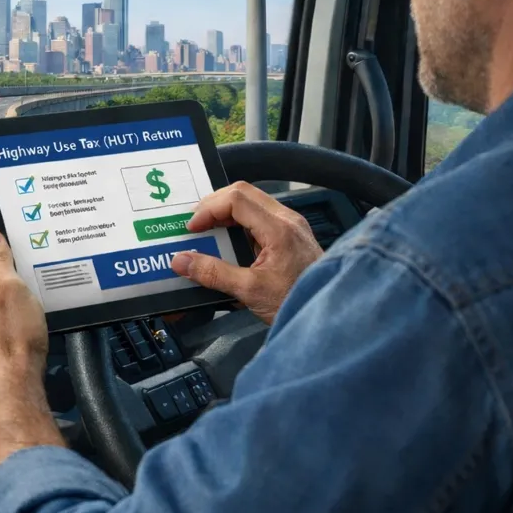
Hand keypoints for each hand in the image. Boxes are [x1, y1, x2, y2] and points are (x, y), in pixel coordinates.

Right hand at [171, 181, 322, 324]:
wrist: (330, 319)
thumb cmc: (297, 302)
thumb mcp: (250, 291)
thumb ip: (213, 274)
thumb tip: (181, 261)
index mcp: (279, 229)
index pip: (236, 199)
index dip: (208, 209)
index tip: (192, 229)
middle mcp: (287, 220)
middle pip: (243, 193)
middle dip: (214, 205)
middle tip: (196, 225)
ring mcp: (291, 226)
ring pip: (252, 203)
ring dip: (226, 213)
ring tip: (208, 232)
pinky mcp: (291, 236)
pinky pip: (259, 217)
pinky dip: (238, 223)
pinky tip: (228, 242)